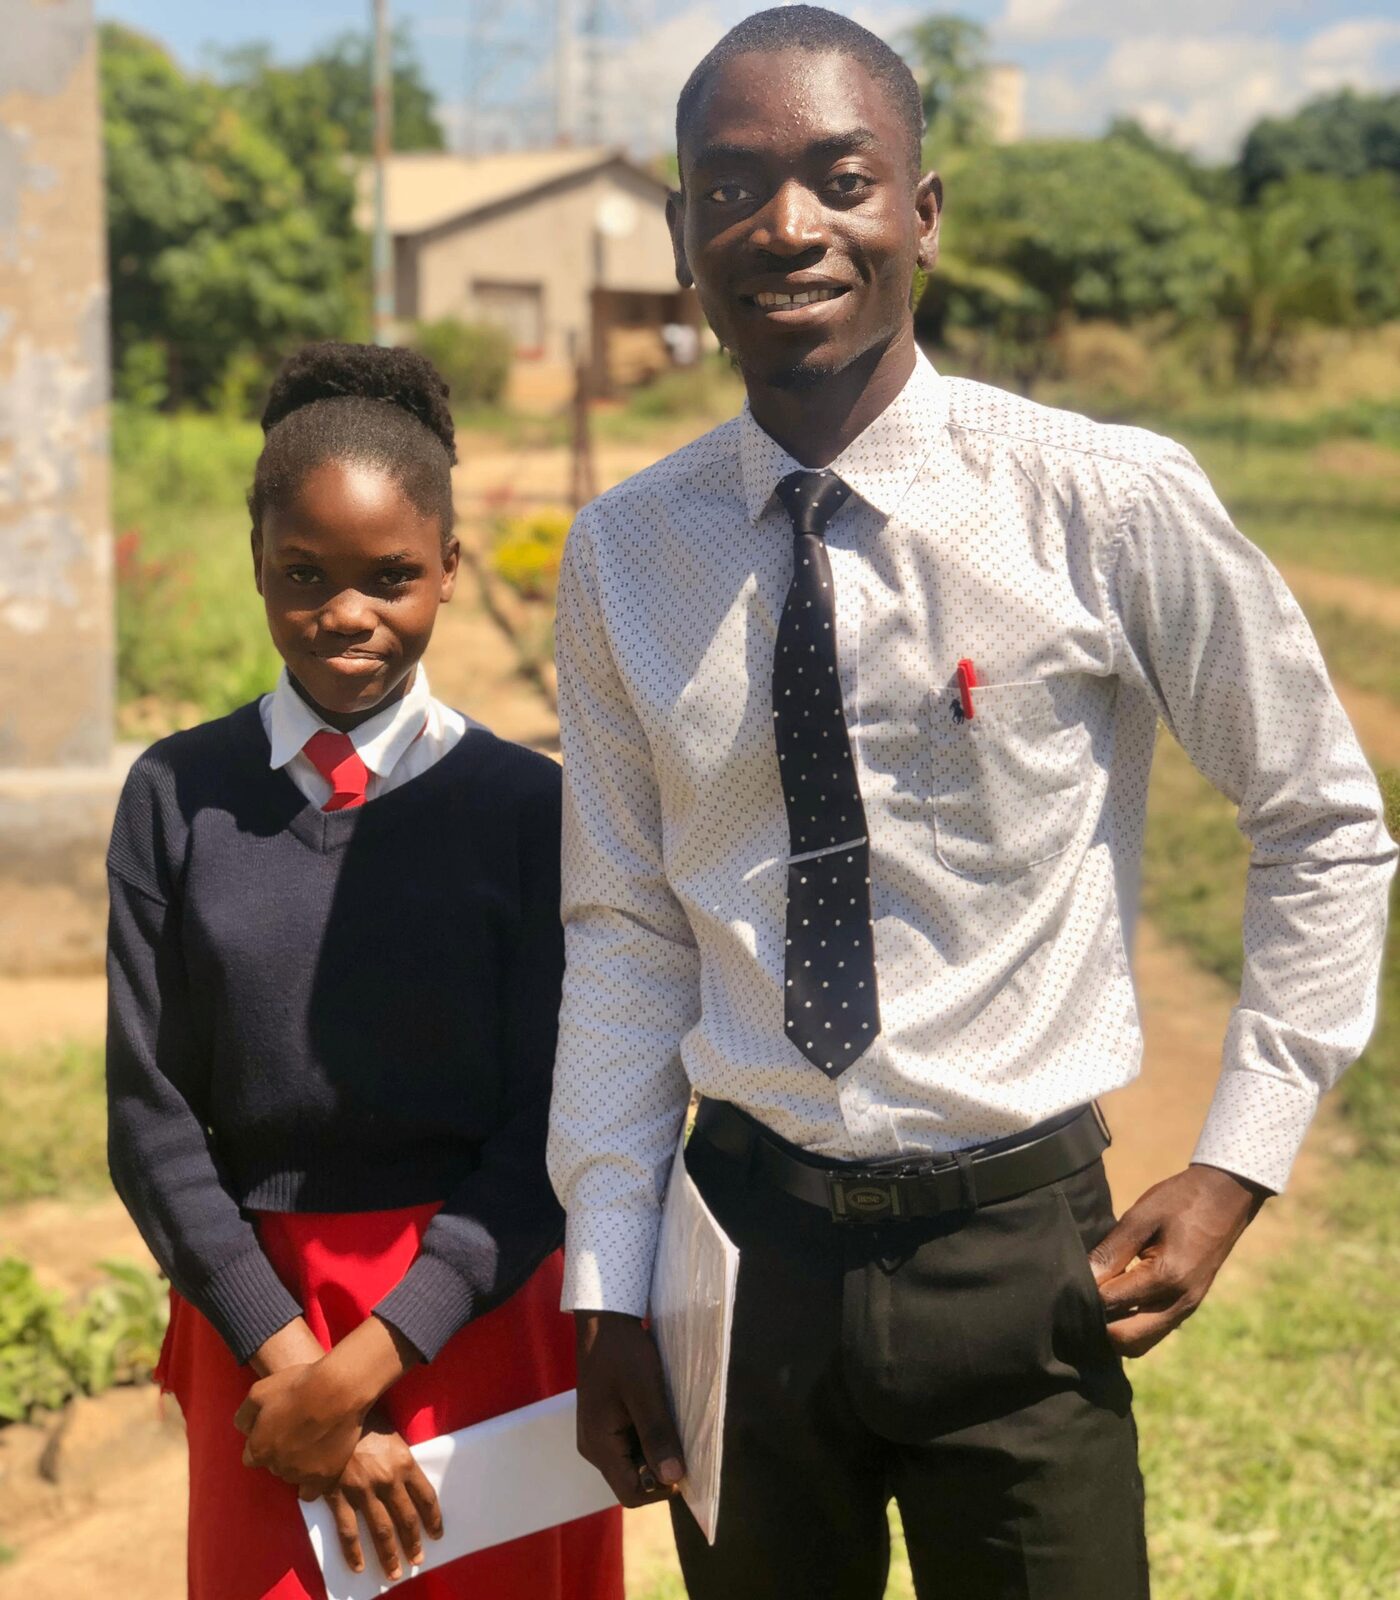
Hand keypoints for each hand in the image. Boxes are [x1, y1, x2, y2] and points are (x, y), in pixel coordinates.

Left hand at [236, 1359, 364, 1492]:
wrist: (337, 1391)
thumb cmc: (297, 1387)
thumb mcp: (258, 1391)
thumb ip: (245, 1416)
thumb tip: (245, 1431)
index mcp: (258, 1448)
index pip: (252, 1456)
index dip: (263, 1441)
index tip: (276, 1428)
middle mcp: (276, 1466)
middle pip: (273, 1464)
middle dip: (281, 1450)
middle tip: (296, 1430)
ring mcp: (301, 1474)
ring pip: (292, 1475)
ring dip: (297, 1463)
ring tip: (312, 1440)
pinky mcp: (324, 1477)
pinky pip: (310, 1492)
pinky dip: (311, 1482)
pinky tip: (317, 1466)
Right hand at [314, 1410, 442, 1583]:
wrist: (333, 1411)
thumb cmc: (366, 1420)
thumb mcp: (392, 1435)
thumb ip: (400, 1460)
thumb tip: (408, 1483)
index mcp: (405, 1462)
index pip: (426, 1497)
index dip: (433, 1518)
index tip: (437, 1534)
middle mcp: (388, 1480)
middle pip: (406, 1519)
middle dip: (413, 1542)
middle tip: (418, 1559)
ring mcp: (363, 1490)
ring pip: (380, 1530)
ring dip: (389, 1554)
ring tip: (395, 1572)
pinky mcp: (339, 1495)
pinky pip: (348, 1531)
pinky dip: (353, 1552)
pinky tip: (358, 1566)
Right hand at [574, 1311, 684, 1506]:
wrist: (603, 1320)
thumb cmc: (623, 1353)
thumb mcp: (644, 1391)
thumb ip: (657, 1435)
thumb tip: (673, 1479)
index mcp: (599, 1447)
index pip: (631, 1494)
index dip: (661, 1488)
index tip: (685, 1463)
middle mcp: (595, 1448)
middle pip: (632, 1480)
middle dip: (660, 1468)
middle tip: (684, 1441)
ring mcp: (599, 1435)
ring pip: (634, 1462)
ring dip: (657, 1451)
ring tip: (674, 1424)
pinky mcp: (606, 1422)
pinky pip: (630, 1443)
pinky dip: (649, 1437)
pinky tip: (662, 1415)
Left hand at [1089, 1162, 1268, 1356]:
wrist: (1227, 1198)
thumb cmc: (1180, 1201)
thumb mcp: (1141, 1216)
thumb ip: (1112, 1250)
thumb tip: (1084, 1278)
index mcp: (1168, 1277)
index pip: (1112, 1303)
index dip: (1086, 1296)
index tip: (1068, 1282)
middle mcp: (1180, 1303)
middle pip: (1127, 1340)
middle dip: (1099, 1325)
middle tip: (1080, 1298)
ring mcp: (1187, 1308)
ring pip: (1142, 1343)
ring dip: (1116, 1330)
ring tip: (1097, 1299)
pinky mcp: (1189, 1307)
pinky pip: (1155, 1331)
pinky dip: (1133, 1325)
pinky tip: (1117, 1300)